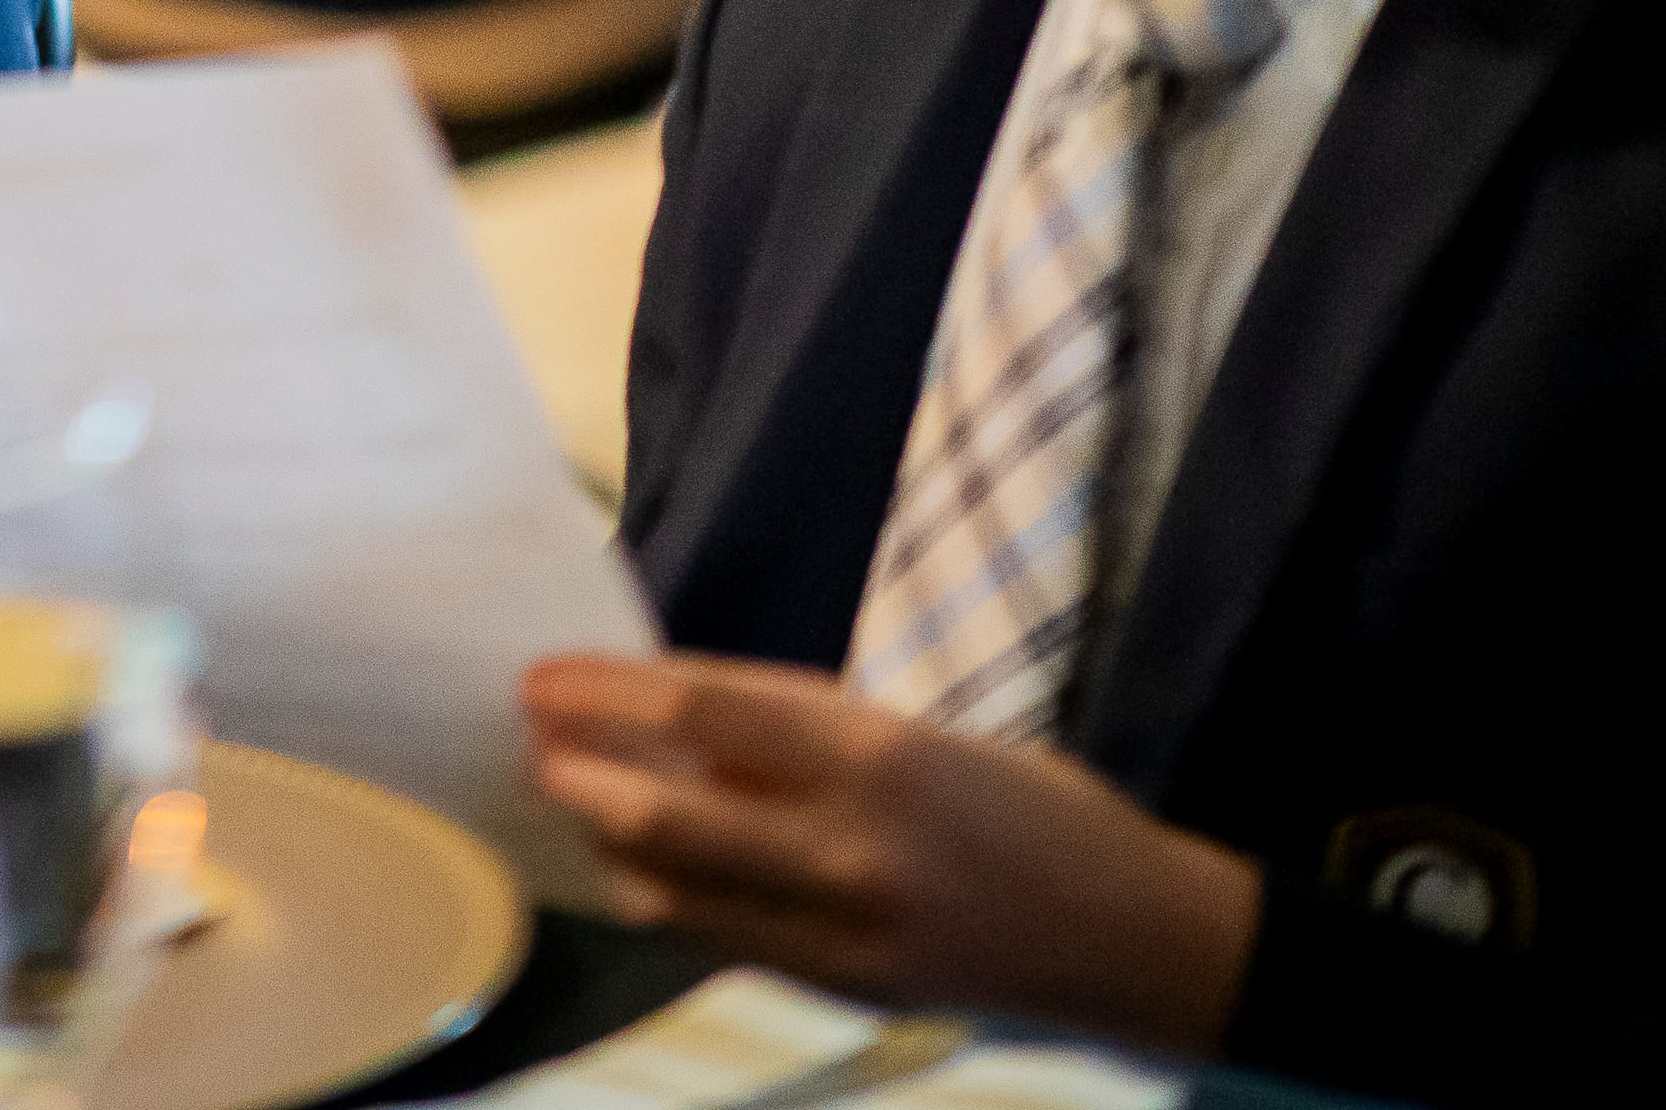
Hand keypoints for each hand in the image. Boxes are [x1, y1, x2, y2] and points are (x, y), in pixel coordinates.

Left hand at [522, 653, 1260, 1055]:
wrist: (1139, 943)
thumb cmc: (1035, 812)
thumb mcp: (924, 736)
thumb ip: (807, 733)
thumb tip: (679, 718)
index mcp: (881, 755)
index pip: (708, 710)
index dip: (610, 691)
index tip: (542, 674)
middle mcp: (853, 847)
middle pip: (669, 810)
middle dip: (580, 772)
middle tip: (526, 739)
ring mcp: (846, 932)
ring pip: (678, 891)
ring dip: (605, 842)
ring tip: (563, 800)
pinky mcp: (847, 990)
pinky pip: (723, 940)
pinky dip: (664, 900)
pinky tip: (630, 870)